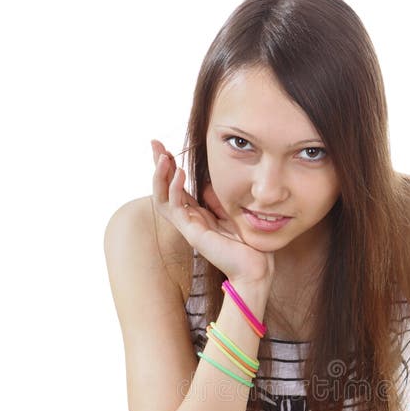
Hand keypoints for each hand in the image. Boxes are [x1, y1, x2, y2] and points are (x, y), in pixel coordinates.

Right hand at [150, 139, 273, 287]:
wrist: (255, 268)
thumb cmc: (247, 244)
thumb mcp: (232, 212)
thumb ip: (218, 199)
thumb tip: (208, 184)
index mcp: (197, 214)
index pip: (176, 186)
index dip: (170, 166)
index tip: (165, 147)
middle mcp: (188, 219)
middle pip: (163, 189)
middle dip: (158, 165)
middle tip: (154, 143)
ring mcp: (188, 226)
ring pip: (162, 198)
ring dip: (160, 176)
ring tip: (163, 155)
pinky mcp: (192, 233)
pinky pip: (176, 207)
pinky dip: (175, 189)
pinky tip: (180, 173)